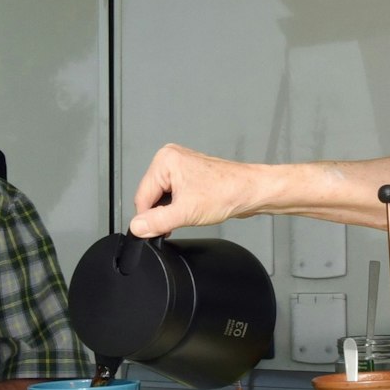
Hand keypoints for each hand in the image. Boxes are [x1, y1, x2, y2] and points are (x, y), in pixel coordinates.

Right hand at [128, 144, 258, 238]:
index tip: (157, 231)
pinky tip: (192, 209)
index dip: (148, 218)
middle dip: (162, 213)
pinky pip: (173, 196)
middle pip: (150, 196)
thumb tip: (137, 227)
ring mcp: (180, 166)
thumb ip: (157, 221)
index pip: (142, 196)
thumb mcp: (185, 212)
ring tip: (190, 211)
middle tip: (181, 219)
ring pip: (162, 198)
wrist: (252, 192)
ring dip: (171, 211)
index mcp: (165, 160)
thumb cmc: (227, 192)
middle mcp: (170, 159)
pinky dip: (179, 207)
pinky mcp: (189, 175)